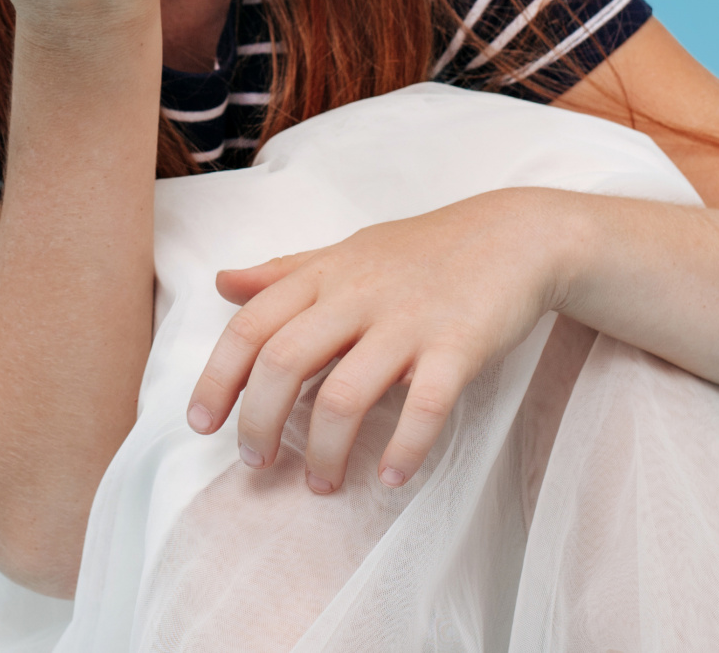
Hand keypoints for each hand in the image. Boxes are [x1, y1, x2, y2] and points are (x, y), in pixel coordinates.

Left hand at [183, 189, 561, 492]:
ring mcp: (410, 321)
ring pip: (346, 394)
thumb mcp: (347, 251)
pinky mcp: (459, 346)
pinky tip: (392, 477)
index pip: (252, 326)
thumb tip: (222, 283)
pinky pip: (424, 407)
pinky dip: (404, 449)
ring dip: (326, 451)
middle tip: (255, 463)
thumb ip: (285, 272)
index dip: (219, 378)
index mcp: (326, 274)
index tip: (203, 424)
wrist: (515, 235)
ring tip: (322, 483)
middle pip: (285, 362)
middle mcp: (359, 295)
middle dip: (259, 422)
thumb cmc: (424, 250)